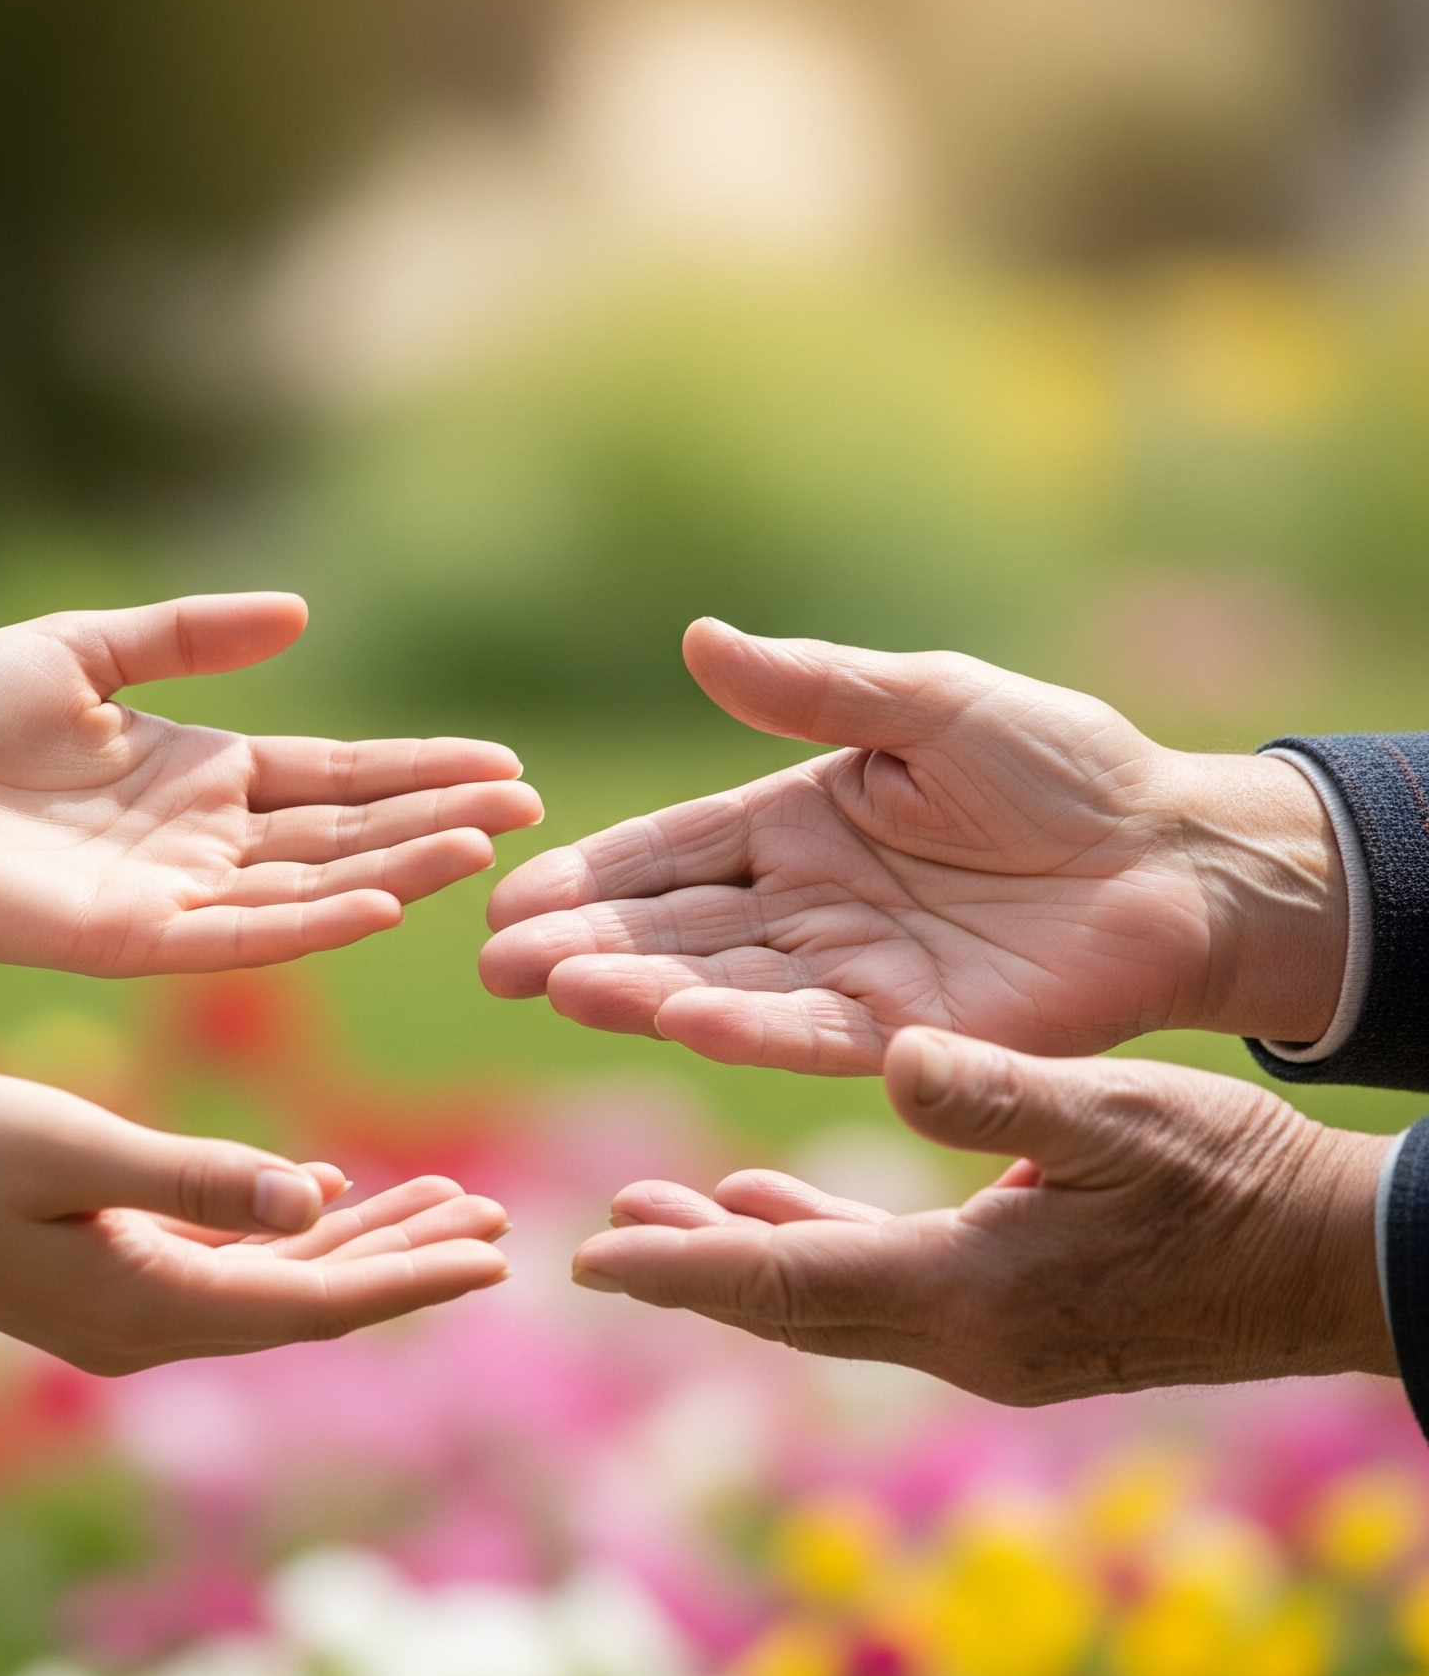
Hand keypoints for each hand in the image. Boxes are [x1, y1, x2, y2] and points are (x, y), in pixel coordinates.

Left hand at [0, 592, 541, 975]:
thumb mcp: (84, 651)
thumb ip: (188, 636)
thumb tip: (301, 614)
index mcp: (203, 774)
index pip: (337, 776)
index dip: (420, 771)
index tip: (503, 765)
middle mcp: (207, 843)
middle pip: (347, 831)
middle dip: (438, 820)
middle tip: (530, 808)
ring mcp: (179, 898)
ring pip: (315, 885)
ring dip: (401, 868)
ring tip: (485, 846)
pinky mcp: (138, 941)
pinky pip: (247, 933)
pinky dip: (319, 920)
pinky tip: (388, 900)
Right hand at [0, 1067, 510, 1372]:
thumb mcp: (77, 1151)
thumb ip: (200, 1180)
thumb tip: (318, 1205)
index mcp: (148, 1307)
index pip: (316, 1302)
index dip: (412, 1279)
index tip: (497, 1255)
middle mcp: (145, 1328)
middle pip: (310, 1302)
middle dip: (406, 1263)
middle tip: (497, 1223)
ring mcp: (118, 1311)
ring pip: (272, 1284)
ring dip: (356, 1244)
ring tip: (444, 1201)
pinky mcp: (96, 1280)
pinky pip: (220, 1265)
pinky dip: (283, 1233)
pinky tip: (326, 1191)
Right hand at [480, 622, 1344, 1072]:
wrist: (1178, 857)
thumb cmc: (1064, 768)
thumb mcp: (932, 704)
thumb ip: (815, 689)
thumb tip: (698, 640)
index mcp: (793, 826)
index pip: (666, 855)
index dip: (587, 876)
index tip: (507, 895)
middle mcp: (800, 909)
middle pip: (670, 932)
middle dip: (580, 947)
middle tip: (498, 963)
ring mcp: (846, 976)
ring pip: (719, 987)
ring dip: (637, 990)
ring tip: (556, 985)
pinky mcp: (905, 1035)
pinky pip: (810, 1032)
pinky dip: (743, 1028)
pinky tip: (678, 1017)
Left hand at [571, 1029, 1394, 1404]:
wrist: (1333, 1268)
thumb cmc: (1237, 1182)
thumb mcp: (1123, 1114)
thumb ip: (1002, 1095)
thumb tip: (895, 1058)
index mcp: (969, 1289)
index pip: (789, 1285)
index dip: (682, 1268)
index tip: (585, 1260)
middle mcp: (960, 1336)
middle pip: (790, 1305)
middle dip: (692, 1268)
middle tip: (599, 1231)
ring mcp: (987, 1340)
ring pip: (827, 1300)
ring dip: (743, 1257)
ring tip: (660, 1210)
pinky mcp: (1011, 1324)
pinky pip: (878, 1289)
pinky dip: (815, 1248)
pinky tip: (776, 1203)